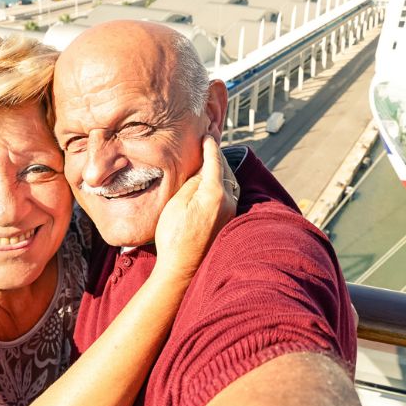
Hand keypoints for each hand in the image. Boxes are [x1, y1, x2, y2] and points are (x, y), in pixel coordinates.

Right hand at [153, 136, 237, 281]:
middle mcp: (229, 201)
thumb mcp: (177, 204)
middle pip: (225, 170)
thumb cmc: (174, 237)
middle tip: (209, 144)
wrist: (182, 269)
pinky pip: (229, 195)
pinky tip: (213, 184)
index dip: (210, 146)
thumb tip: (202, 171)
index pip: (214, 161)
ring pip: (230, 182)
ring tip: (210, 161)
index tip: (207, 135)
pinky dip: (222, 184)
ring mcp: (231, 213)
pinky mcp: (229, 222)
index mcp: (215, 193)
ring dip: (221, 171)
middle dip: (217, 157)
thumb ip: (192, 184)